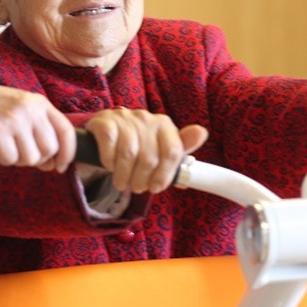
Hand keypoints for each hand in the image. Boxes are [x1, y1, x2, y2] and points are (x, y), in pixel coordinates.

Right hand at [0, 78, 75, 171]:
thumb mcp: (22, 110)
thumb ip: (40, 132)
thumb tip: (53, 165)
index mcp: (40, 103)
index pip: (66, 131)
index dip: (67, 153)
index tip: (60, 167)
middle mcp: (30, 109)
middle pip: (50, 149)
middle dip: (38, 159)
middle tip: (22, 152)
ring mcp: (14, 119)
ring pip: (31, 158)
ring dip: (19, 160)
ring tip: (7, 147)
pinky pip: (10, 159)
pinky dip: (3, 159)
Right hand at [84, 108, 207, 192]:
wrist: (107, 132)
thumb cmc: (139, 145)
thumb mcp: (161, 150)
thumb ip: (180, 149)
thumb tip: (202, 133)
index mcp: (164, 125)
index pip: (172, 152)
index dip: (165, 175)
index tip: (156, 188)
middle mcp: (146, 118)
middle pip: (150, 158)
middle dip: (142, 180)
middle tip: (136, 188)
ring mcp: (124, 118)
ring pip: (129, 154)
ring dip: (124, 176)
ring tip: (122, 183)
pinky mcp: (104, 121)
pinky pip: (109, 145)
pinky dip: (109, 162)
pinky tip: (109, 166)